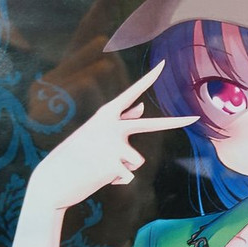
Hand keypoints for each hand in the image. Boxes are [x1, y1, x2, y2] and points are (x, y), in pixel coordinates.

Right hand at [27, 60, 198, 210]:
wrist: (52, 181)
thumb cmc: (74, 156)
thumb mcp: (93, 134)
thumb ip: (119, 120)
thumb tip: (142, 108)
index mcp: (105, 116)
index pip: (130, 94)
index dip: (147, 79)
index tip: (163, 65)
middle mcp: (111, 126)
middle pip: (151, 126)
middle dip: (177, 122)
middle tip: (195, 118)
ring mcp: (113, 146)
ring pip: (137, 161)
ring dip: (124, 168)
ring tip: (100, 168)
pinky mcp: (115, 167)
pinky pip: (128, 177)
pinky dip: (117, 181)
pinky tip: (97, 178)